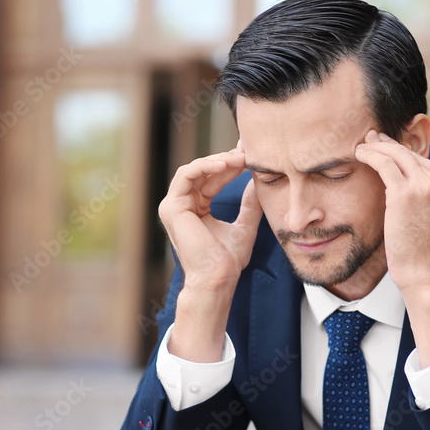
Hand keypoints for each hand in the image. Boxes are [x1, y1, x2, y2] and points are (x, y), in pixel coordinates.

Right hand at [158, 144, 261, 361]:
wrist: (218, 278)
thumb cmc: (229, 260)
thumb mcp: (245, 225)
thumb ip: (249, 204)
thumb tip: (257, 182)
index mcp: (197, 210)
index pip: (213, 179)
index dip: (232, 166)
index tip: (251, 155)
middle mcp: (183, 206)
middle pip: (204, 172)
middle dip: (227, 160)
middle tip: (248, 151)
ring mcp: (174, 206)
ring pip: (195, 170)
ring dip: (218, 161)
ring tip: (240, 158)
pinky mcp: (171, 207)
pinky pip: (187, 175)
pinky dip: (206, 166)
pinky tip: (226, 165)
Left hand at [354, 130, 429, 292]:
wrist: (426, 273)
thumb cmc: (425, 252)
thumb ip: (426, 196)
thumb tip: (403, 182)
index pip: (424, 161)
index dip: (402, 153)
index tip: (387, 147)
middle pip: (411, 154)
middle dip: (389, 144)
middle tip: (372, 138)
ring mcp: (426, 185)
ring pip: (396, 154)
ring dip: (376, 147)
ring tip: (362, 146)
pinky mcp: (406, 192)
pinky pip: (384, 164)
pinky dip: (370, 155)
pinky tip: (359, 155)